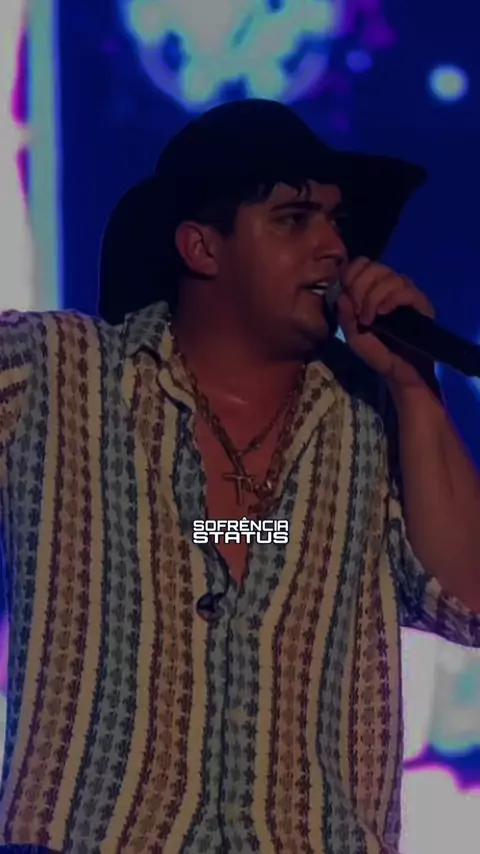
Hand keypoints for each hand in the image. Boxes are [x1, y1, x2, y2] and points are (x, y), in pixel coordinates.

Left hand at [337, 257, 435, 389]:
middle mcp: (391, 286)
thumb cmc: (377, 352)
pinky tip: (383, 314)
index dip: (351, 273)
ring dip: (373, 297)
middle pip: (374, 266)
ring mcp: (407, 293)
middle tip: (357, 311)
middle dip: (359, 287)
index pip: (362, 263)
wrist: (400, 372)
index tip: (345, 294)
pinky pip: (406, 291)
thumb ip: (345, 316)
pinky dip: (390, 300)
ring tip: (369, 320)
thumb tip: (342, 295)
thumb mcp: (353, 336)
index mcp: (373, 288)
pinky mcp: (421, 304)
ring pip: (390, 277)